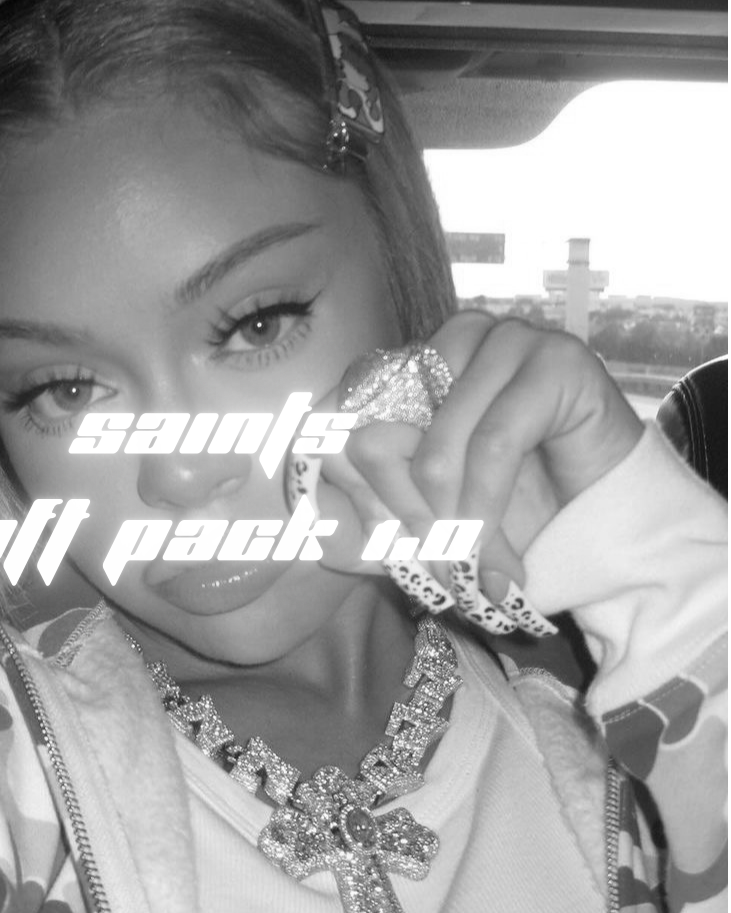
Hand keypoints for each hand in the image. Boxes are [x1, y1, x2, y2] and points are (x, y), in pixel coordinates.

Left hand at [313, 311, 643, 607]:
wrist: (605, 512)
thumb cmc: (508, 508)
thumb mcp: (422, 515)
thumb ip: (365, 510)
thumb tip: (307, 515)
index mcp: (403, 368)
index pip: (337, 421)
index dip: (354, 495)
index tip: (388, 552)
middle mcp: (444, 341)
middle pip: (376, 436)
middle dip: (405, 520)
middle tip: (437, 572)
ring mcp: (501, 339)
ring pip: (437, 447)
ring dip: (452, 525)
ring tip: (474, 571)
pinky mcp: (552, 357)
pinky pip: (493, 444)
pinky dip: (488, 509)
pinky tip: (499, 558)